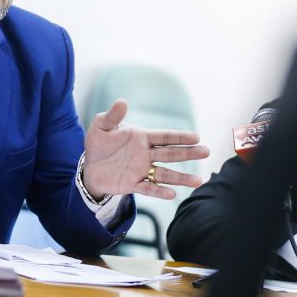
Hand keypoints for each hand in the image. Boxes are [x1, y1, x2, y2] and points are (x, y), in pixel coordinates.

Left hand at [82, 99, 209, 199]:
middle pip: (170, 154)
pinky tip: (171, 193)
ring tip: (198, 180)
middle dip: (188, 153)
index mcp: (142, 138)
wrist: (90, 166)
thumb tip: (122, 102)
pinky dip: (159, 191)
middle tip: (206, 152)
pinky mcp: (133, 184)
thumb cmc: (98, 143)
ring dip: (181, 177)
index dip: (179, 137)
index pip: (164, 136)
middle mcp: (146, 154)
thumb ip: (112, 116)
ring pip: (165, 174)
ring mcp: (141, 170)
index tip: (196, 137)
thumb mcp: (101, 126)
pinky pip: (148, 189)